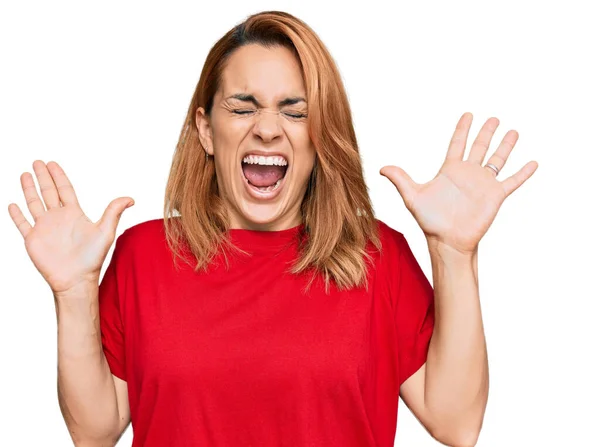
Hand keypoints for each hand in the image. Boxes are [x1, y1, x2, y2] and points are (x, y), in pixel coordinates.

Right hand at [8, 160, 134, 295]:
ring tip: (25, 174)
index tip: (52, 163)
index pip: (65, 189)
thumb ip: (114, 213)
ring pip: (34, 203)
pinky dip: (17, 214)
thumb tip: (131, 199)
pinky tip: (13, 203)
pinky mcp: (33, 240)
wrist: (76, 279)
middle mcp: (58, 218)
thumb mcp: (106, 232)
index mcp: (74, 214)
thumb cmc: (92, 258)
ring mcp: (44, 228)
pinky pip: (22, 224)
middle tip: (37, 161)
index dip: (58, 176)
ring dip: (28, 189)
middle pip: (48, 192)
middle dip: (43, 177)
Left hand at [380, 113, 537, 253]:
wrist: (447, 241)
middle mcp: (468, 174)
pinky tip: (533, 162)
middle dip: (486, 132)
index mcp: (450, 170)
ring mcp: (483, 184)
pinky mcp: (495, 196)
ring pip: (497, 160)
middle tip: (493, 118)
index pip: (457, 144)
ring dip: (505, 146)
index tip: (468, 114)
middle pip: (479, 147)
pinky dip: (523, 173)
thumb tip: (382, 168)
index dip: (462, 129)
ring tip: (513, 132)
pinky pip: (512, 181)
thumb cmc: (430, 221)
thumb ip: (400, 179)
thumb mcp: (413, 197)